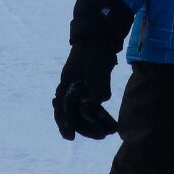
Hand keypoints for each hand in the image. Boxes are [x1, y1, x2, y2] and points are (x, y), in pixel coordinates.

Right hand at [53, 0, 133, 140]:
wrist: (100, 36)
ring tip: (111, 131)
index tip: (70, 138)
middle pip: (75, 113)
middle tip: (102, 136)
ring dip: (96, 121)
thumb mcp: (97, 66)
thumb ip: (97, 84)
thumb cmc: (95, 50)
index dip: (65, 124)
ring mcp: (80, 88)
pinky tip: (109, 122)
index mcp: (68, 84)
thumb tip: (99, 101)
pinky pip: (93, 104)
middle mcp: (71, 88)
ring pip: (85, 111)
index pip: (62, 109)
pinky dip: (100, 113)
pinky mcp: (90, 86)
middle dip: (87, 126)